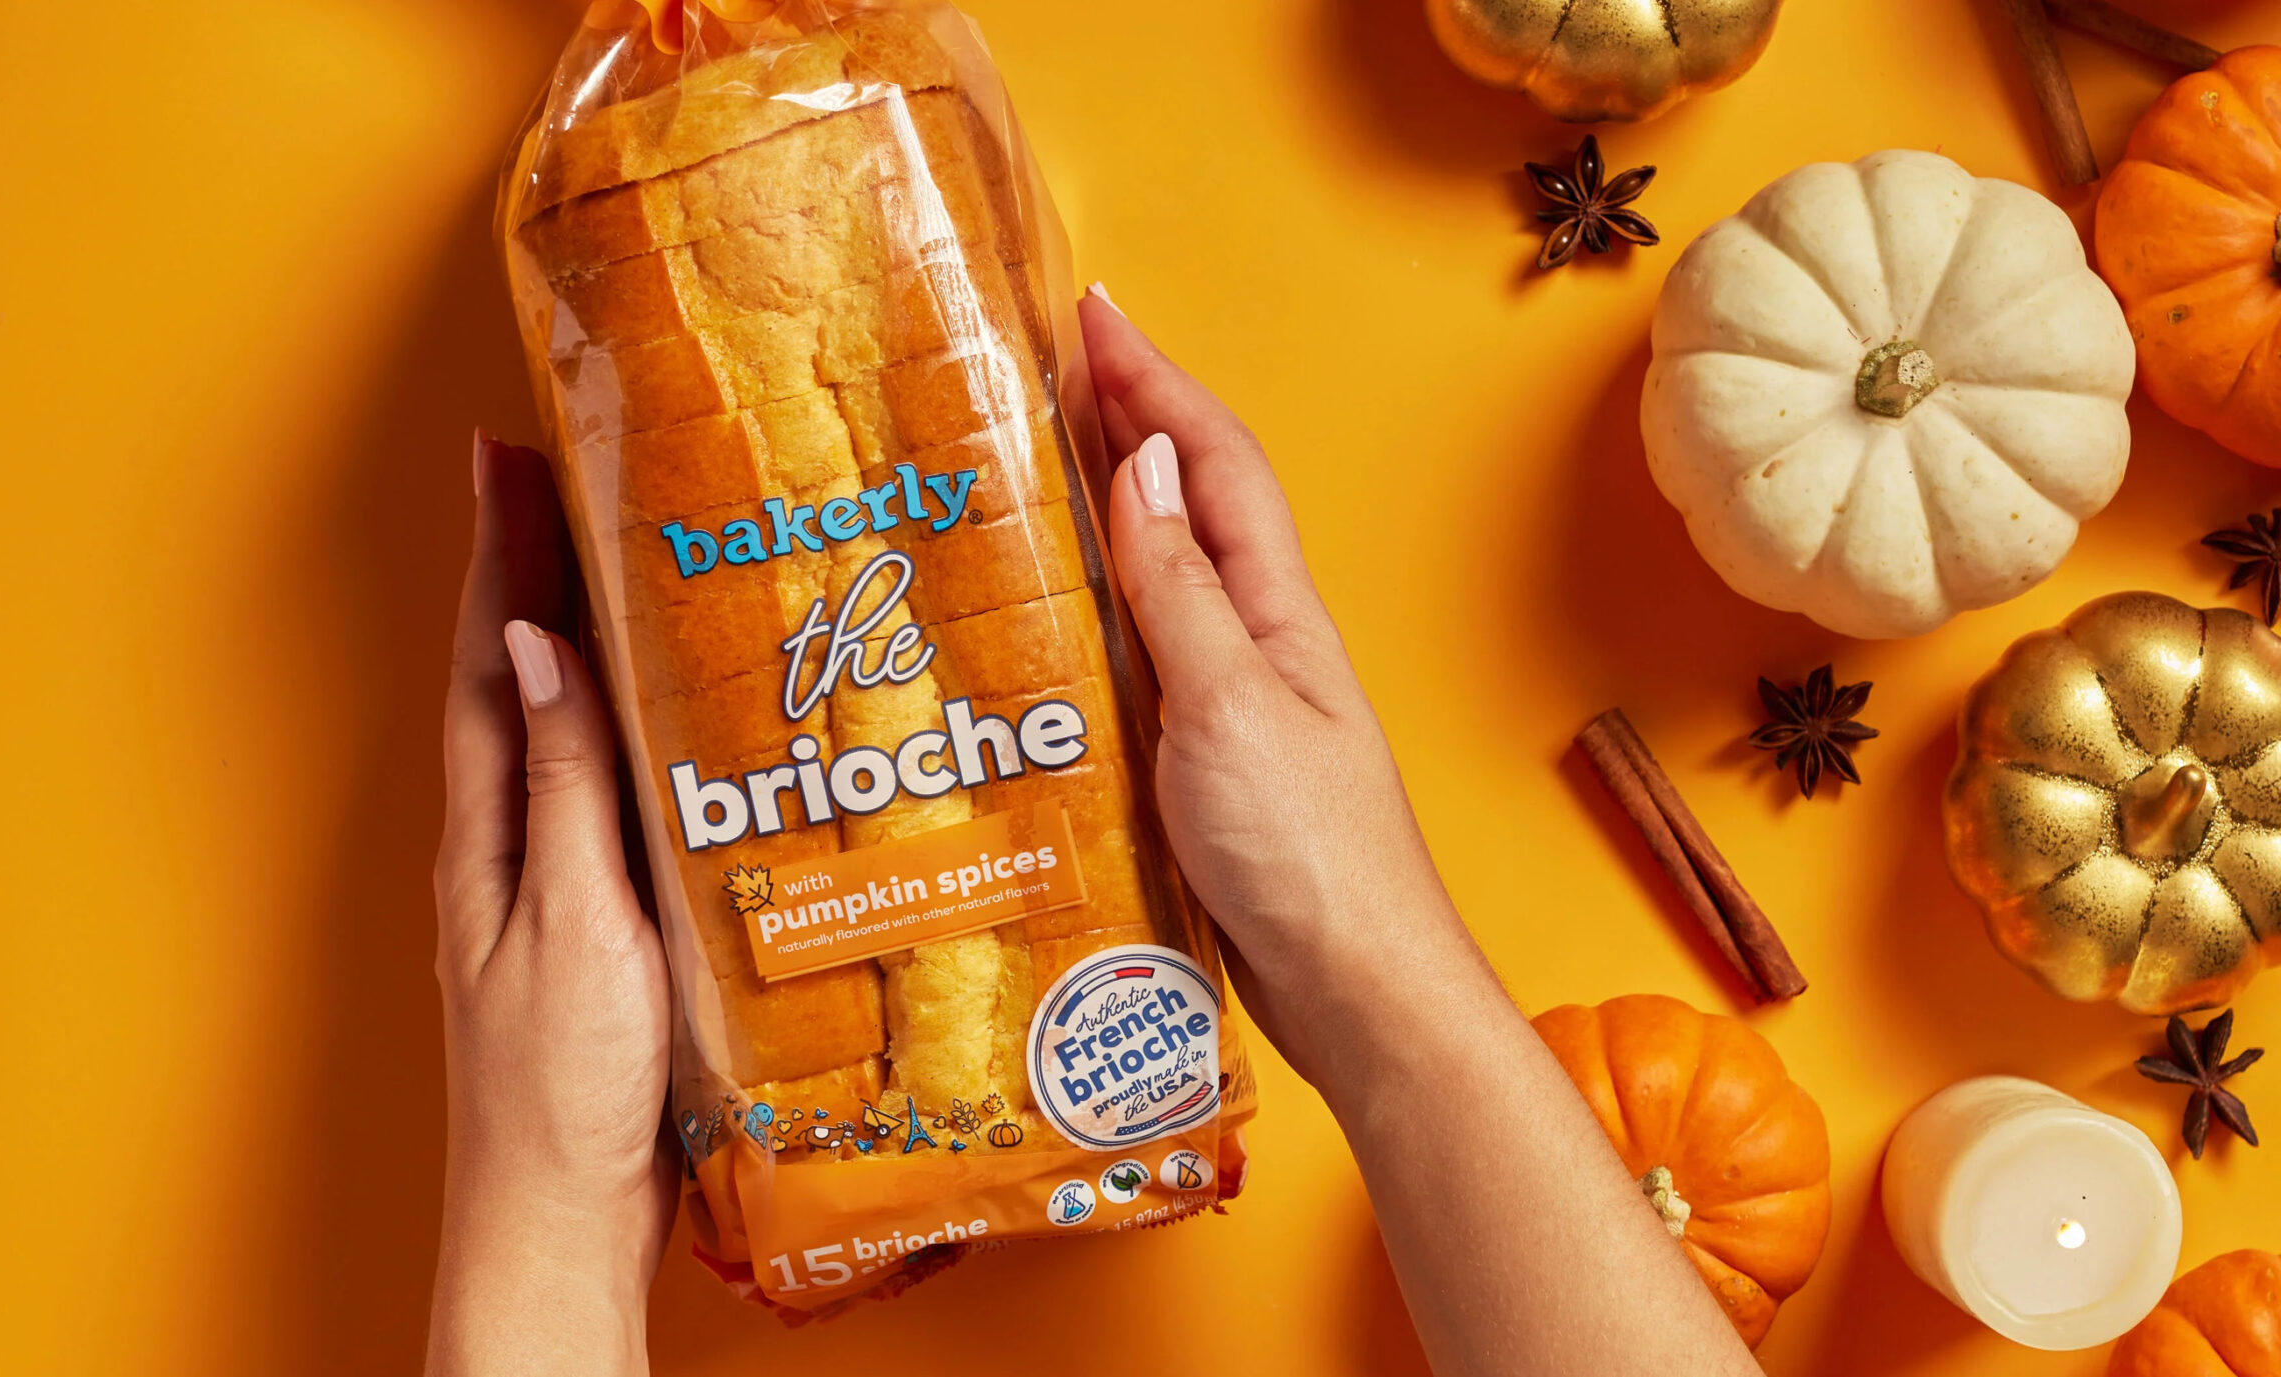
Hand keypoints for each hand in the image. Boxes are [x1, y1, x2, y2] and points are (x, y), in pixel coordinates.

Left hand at [426, 434, 672, 1376]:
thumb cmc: (562, 1091)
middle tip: (555, 472)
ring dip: (563, 638)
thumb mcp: (575, 922)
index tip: (503, 453)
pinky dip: (609, 728)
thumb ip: (563, 785)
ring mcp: (538, 885)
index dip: (494, 554)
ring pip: (546, 730)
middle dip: (522, 570)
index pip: (486, 661)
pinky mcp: (585, 924)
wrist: (562, 1221)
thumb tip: (533, 646)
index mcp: (489, 835)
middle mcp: (502, 846)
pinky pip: (587, 792)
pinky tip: (654, 724)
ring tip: (604, 560)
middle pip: (506, 679)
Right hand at [1080, 289, 1458, 1092]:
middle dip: (1125, 418)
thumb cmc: (1307, 855)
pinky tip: (1046, 621)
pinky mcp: (1201, 763)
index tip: (1088, 311)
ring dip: (1104, 506)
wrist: (1357, 992)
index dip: (1152, 377)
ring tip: (1028, 464)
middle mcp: (1256, 638)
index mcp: (1275, 608)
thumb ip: (1179, 590)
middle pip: (1188, 501)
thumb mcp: (1230, 705)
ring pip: (1162, 574)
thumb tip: (1136, 465)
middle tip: (1043, 364)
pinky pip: (1140, 653)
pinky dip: (1094, 607)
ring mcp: (1231, 699)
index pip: (1210, 460)